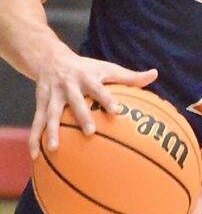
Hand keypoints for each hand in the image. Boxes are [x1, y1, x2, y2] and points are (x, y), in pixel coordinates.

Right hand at [32, 52, 158, 158]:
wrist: (49, 58)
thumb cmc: (86, 68)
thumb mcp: (107, 68)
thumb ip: (130, 76)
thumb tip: (155, 74)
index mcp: (86, 78)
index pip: (99, 88)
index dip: (107, 98)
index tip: (117, 110)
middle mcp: (68, 86)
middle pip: (75, 102)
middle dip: (81, 116)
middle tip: (90, 132)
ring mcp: (52, 96)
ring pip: (51, 114)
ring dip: (51, 131)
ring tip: (54, 149)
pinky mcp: (41, 104)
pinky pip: (36, 123)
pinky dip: (34, 139)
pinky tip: (35, 156)